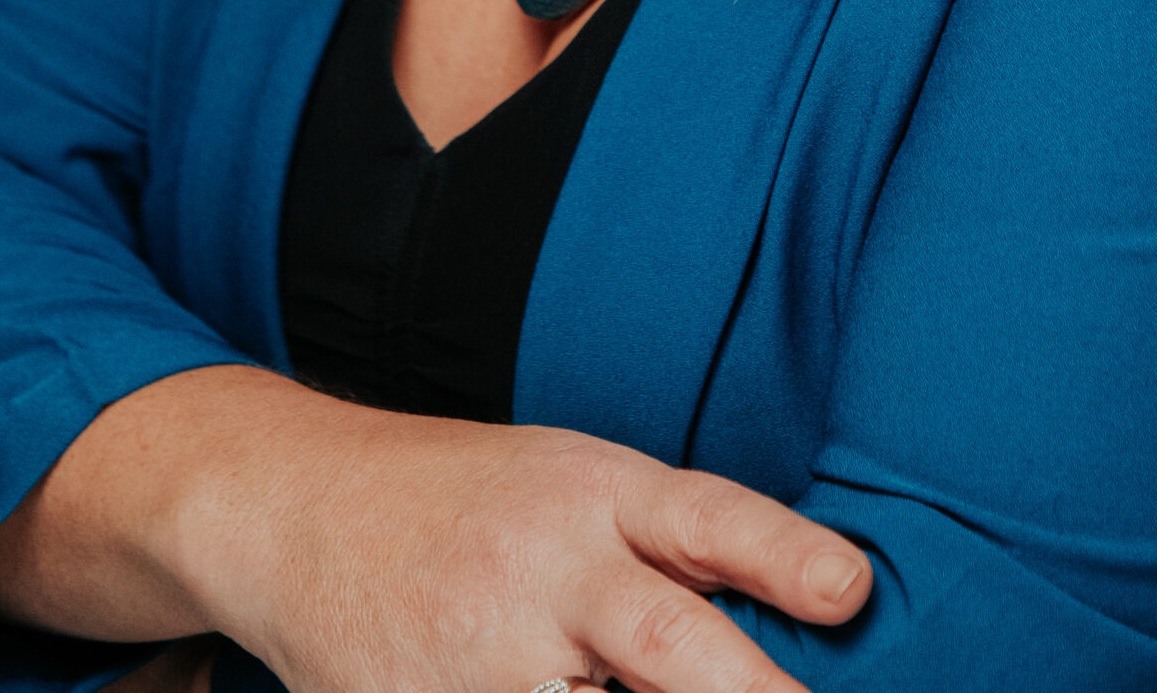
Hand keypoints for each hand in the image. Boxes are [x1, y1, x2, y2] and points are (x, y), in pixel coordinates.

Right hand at [0, 368, 870, 692]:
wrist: (304, 506)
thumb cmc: (477, 502)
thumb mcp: (580, 485)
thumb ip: (676, 548)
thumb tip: (813, 613)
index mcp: (600, 495)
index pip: (711, 518)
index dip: (785, 555)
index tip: (852, 592)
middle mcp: (549, 567)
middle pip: (666, 640)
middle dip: (742, 692)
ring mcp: (480, 651)